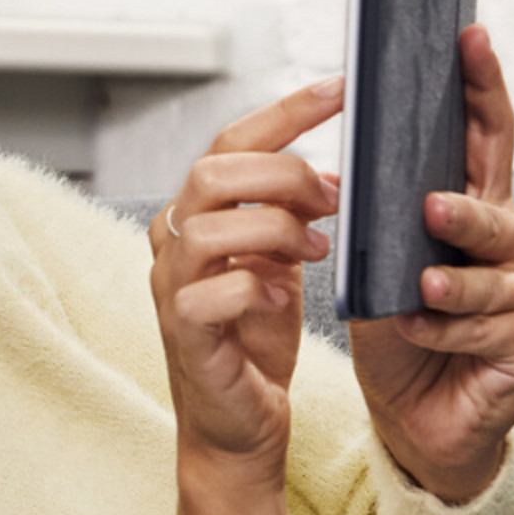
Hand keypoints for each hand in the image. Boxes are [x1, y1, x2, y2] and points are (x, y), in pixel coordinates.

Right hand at [150, 78, 343, 483]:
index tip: (342, 90)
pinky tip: (282, 298)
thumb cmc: (255, 340)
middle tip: (333, 198)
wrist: (238, 423)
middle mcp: (171, 243)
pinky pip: (211, 293)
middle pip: (213, 173)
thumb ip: (287, 216)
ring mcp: (170, 288)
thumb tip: (332, 173)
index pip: (230, 142)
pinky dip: (256, 288)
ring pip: (208, 227)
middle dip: (284, 175)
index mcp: (195, 216)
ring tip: (317, 248)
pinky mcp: (184, 334)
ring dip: (275, 229)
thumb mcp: (277, 264)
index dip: (286, 113)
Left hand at [348, 25, 513, 503]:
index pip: (482, 136)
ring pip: (490, 276)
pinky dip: (444, 331)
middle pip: (492, 208)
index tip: (468, 39)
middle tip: (429, 208)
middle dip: (462, 209)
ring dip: (451, 284)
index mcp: (474, 206)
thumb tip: (356, 169)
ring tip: (419, 289)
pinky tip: (417, 331)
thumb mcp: (378, 264)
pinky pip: (485, 328)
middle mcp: (512, 241)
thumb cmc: (397, 329)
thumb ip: (381, 217)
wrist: (413, 412)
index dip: (478, 87)